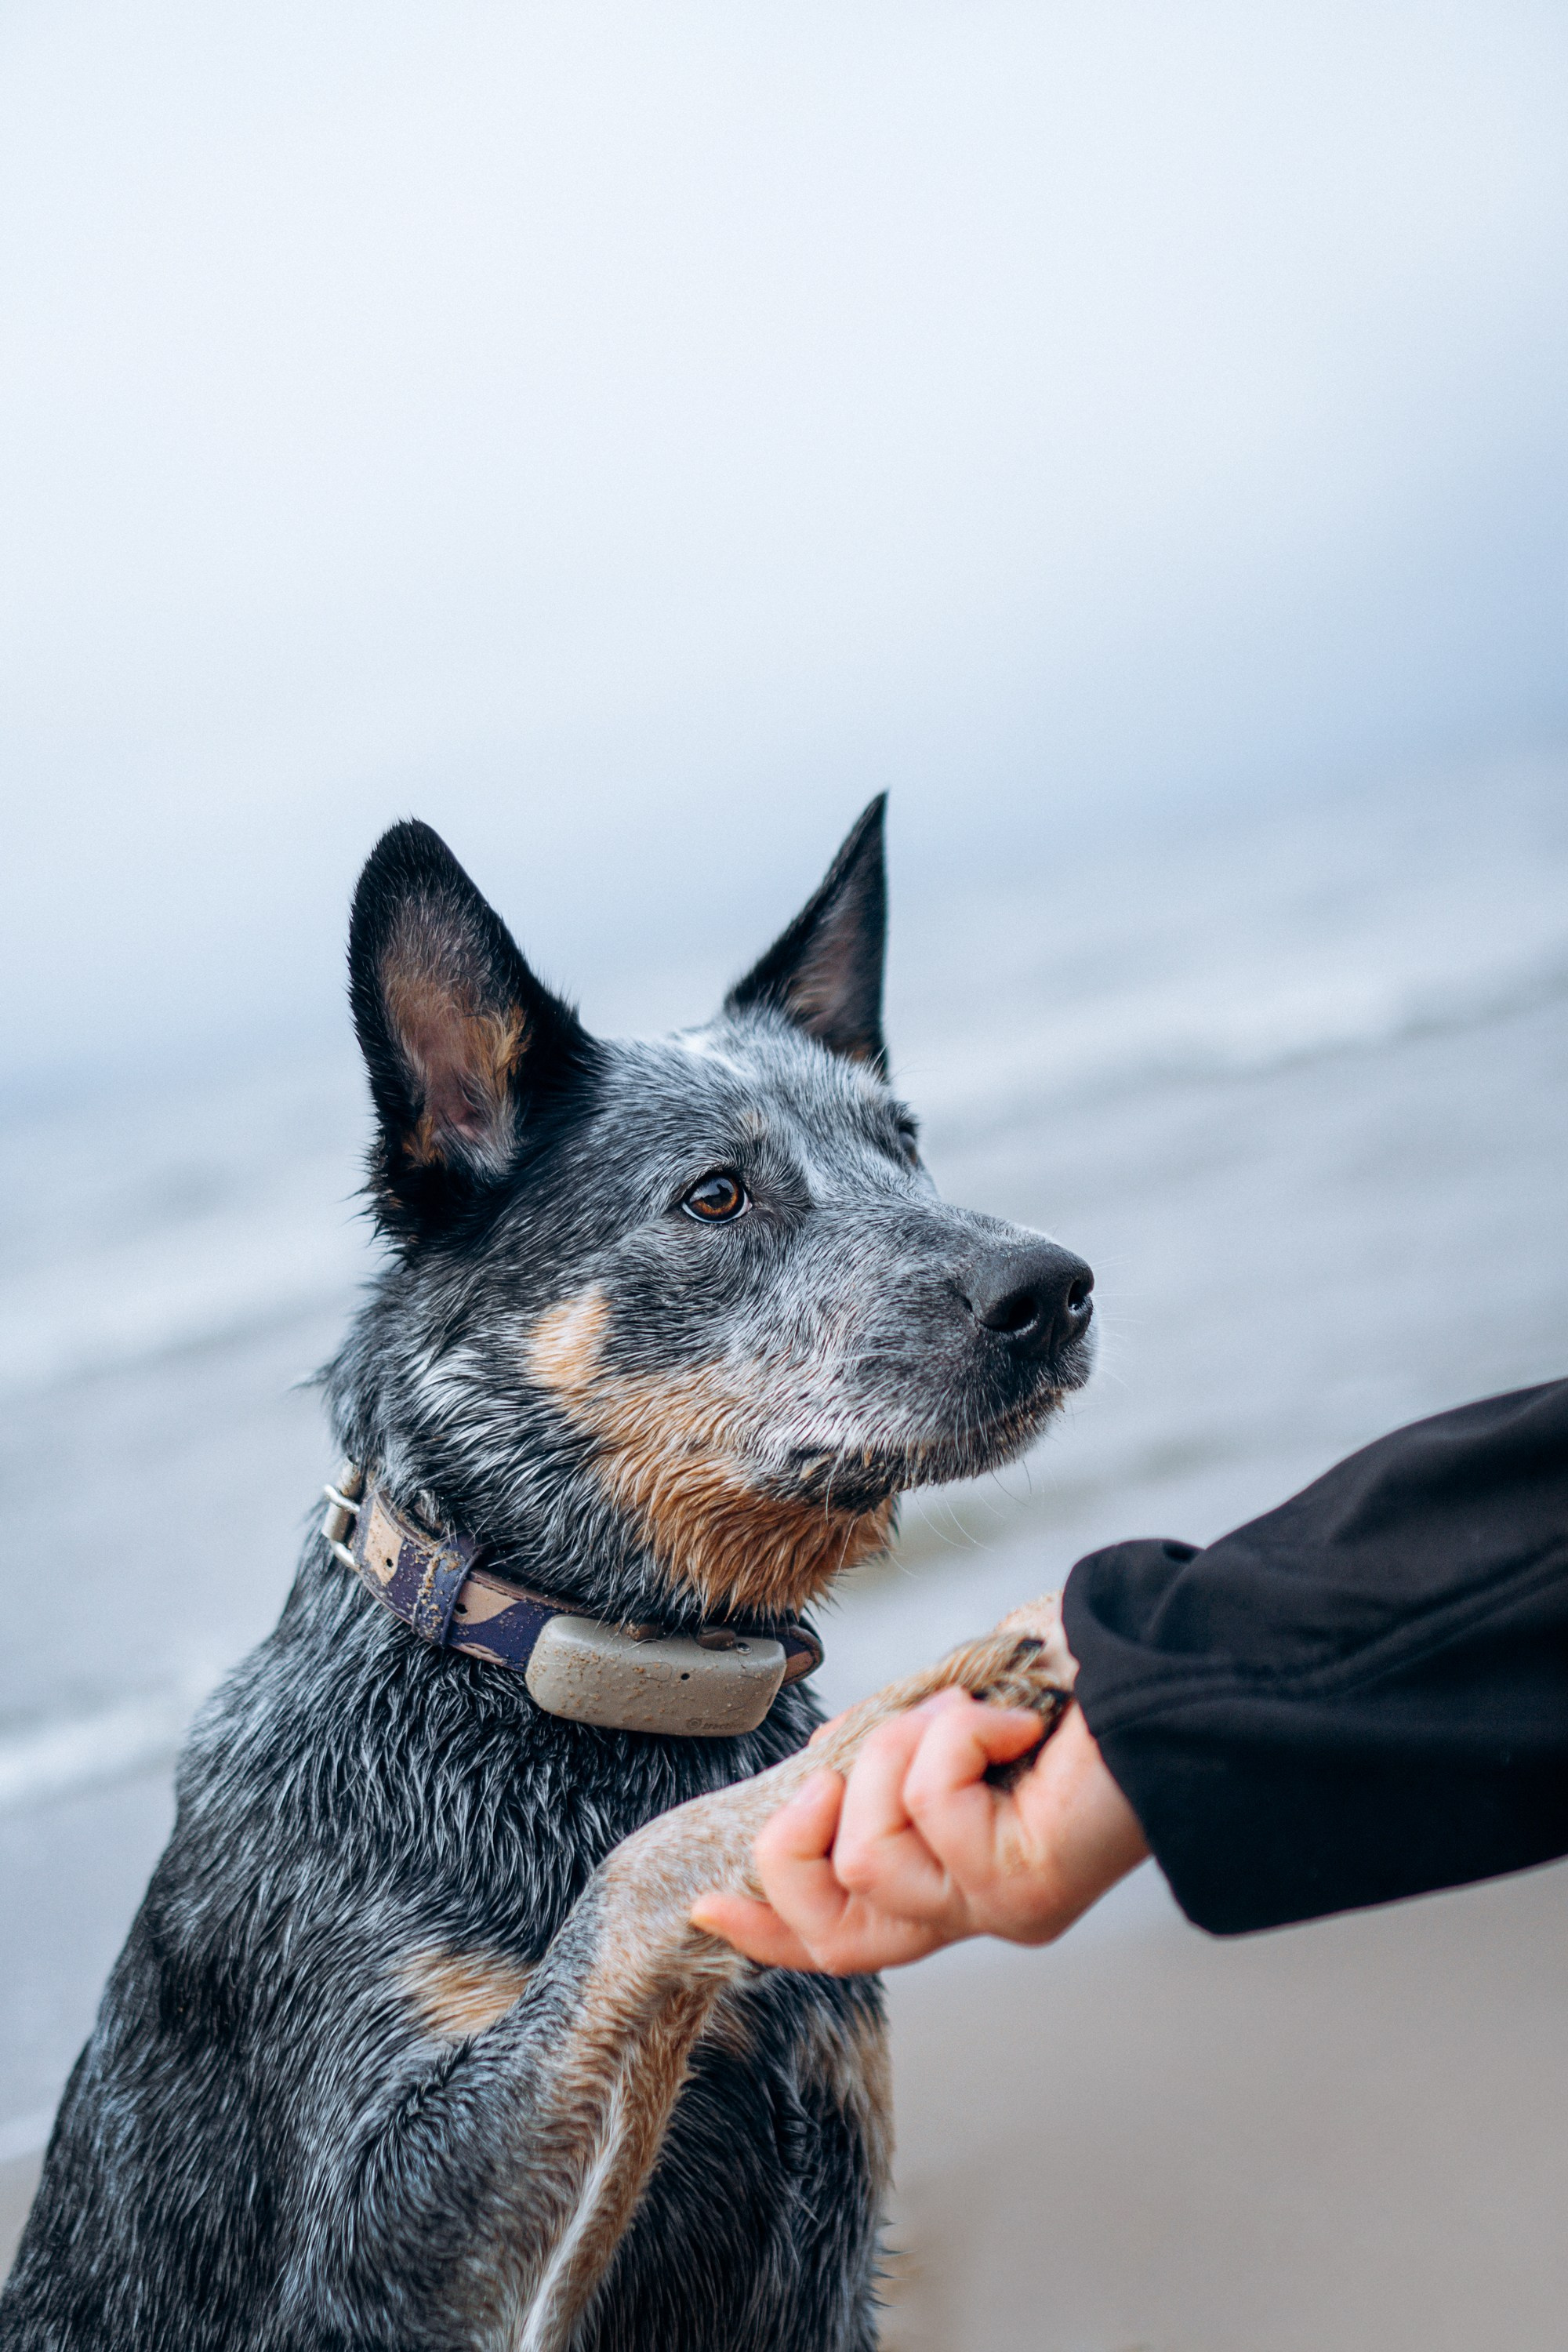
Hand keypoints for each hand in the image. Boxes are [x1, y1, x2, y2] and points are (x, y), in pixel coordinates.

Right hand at [690, 1692, 1147, 1972]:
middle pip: (833, 1931)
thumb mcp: (952, 1714)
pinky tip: (1017, 1716)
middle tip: (829, 1773)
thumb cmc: (1082, 1683)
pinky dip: (958, 1731)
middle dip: (796, 1844)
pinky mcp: (1026, 1883)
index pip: (841, 1934)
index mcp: (953, 1877)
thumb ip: (890, 1756)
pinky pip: (931, 1803)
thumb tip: (822, 1762)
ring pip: (869, 1856)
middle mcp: (975, 1908)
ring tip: (963, 1713)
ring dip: (895, 1755)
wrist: (1178, 1677)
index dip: (767, 1927)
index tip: (706, 1905)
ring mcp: (1000, 1904)